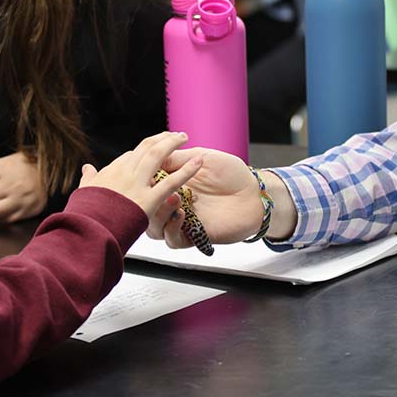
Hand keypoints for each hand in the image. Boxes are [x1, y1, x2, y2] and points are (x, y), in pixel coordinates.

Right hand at [77, 131, 202, 216]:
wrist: (85, 235)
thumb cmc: (84, 218)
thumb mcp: (84, 194)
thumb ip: (89, 179)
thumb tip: (87, 167)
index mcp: (110, 172)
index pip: (131, 155)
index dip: (145, 150)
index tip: (156, 147)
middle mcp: (124, 174)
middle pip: (145, 148)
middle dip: (161, 138)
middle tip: (175, 134)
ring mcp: (136, 186)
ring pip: (156, 156)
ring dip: (171, 143)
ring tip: (184, 137)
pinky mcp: (148, 202)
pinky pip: (170, 183)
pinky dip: (186, 171)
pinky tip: (198, 162)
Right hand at [146, 148, 292, 248]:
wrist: (255, 194)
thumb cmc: (233, 174)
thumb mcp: (203, 157)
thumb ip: (178, 158)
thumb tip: (153, 157)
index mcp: (172, 183)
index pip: (146, 185)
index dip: (142, 181)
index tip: (143, 173)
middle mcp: (173, 203)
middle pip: (145, 209)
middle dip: (147, 200)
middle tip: (158, 190)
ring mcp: (182, 221)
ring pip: (155, 228)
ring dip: (159, 215)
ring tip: (173, 200)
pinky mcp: (193, 236)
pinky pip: (173, 240)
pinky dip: (172, 229)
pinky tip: (182, 215)